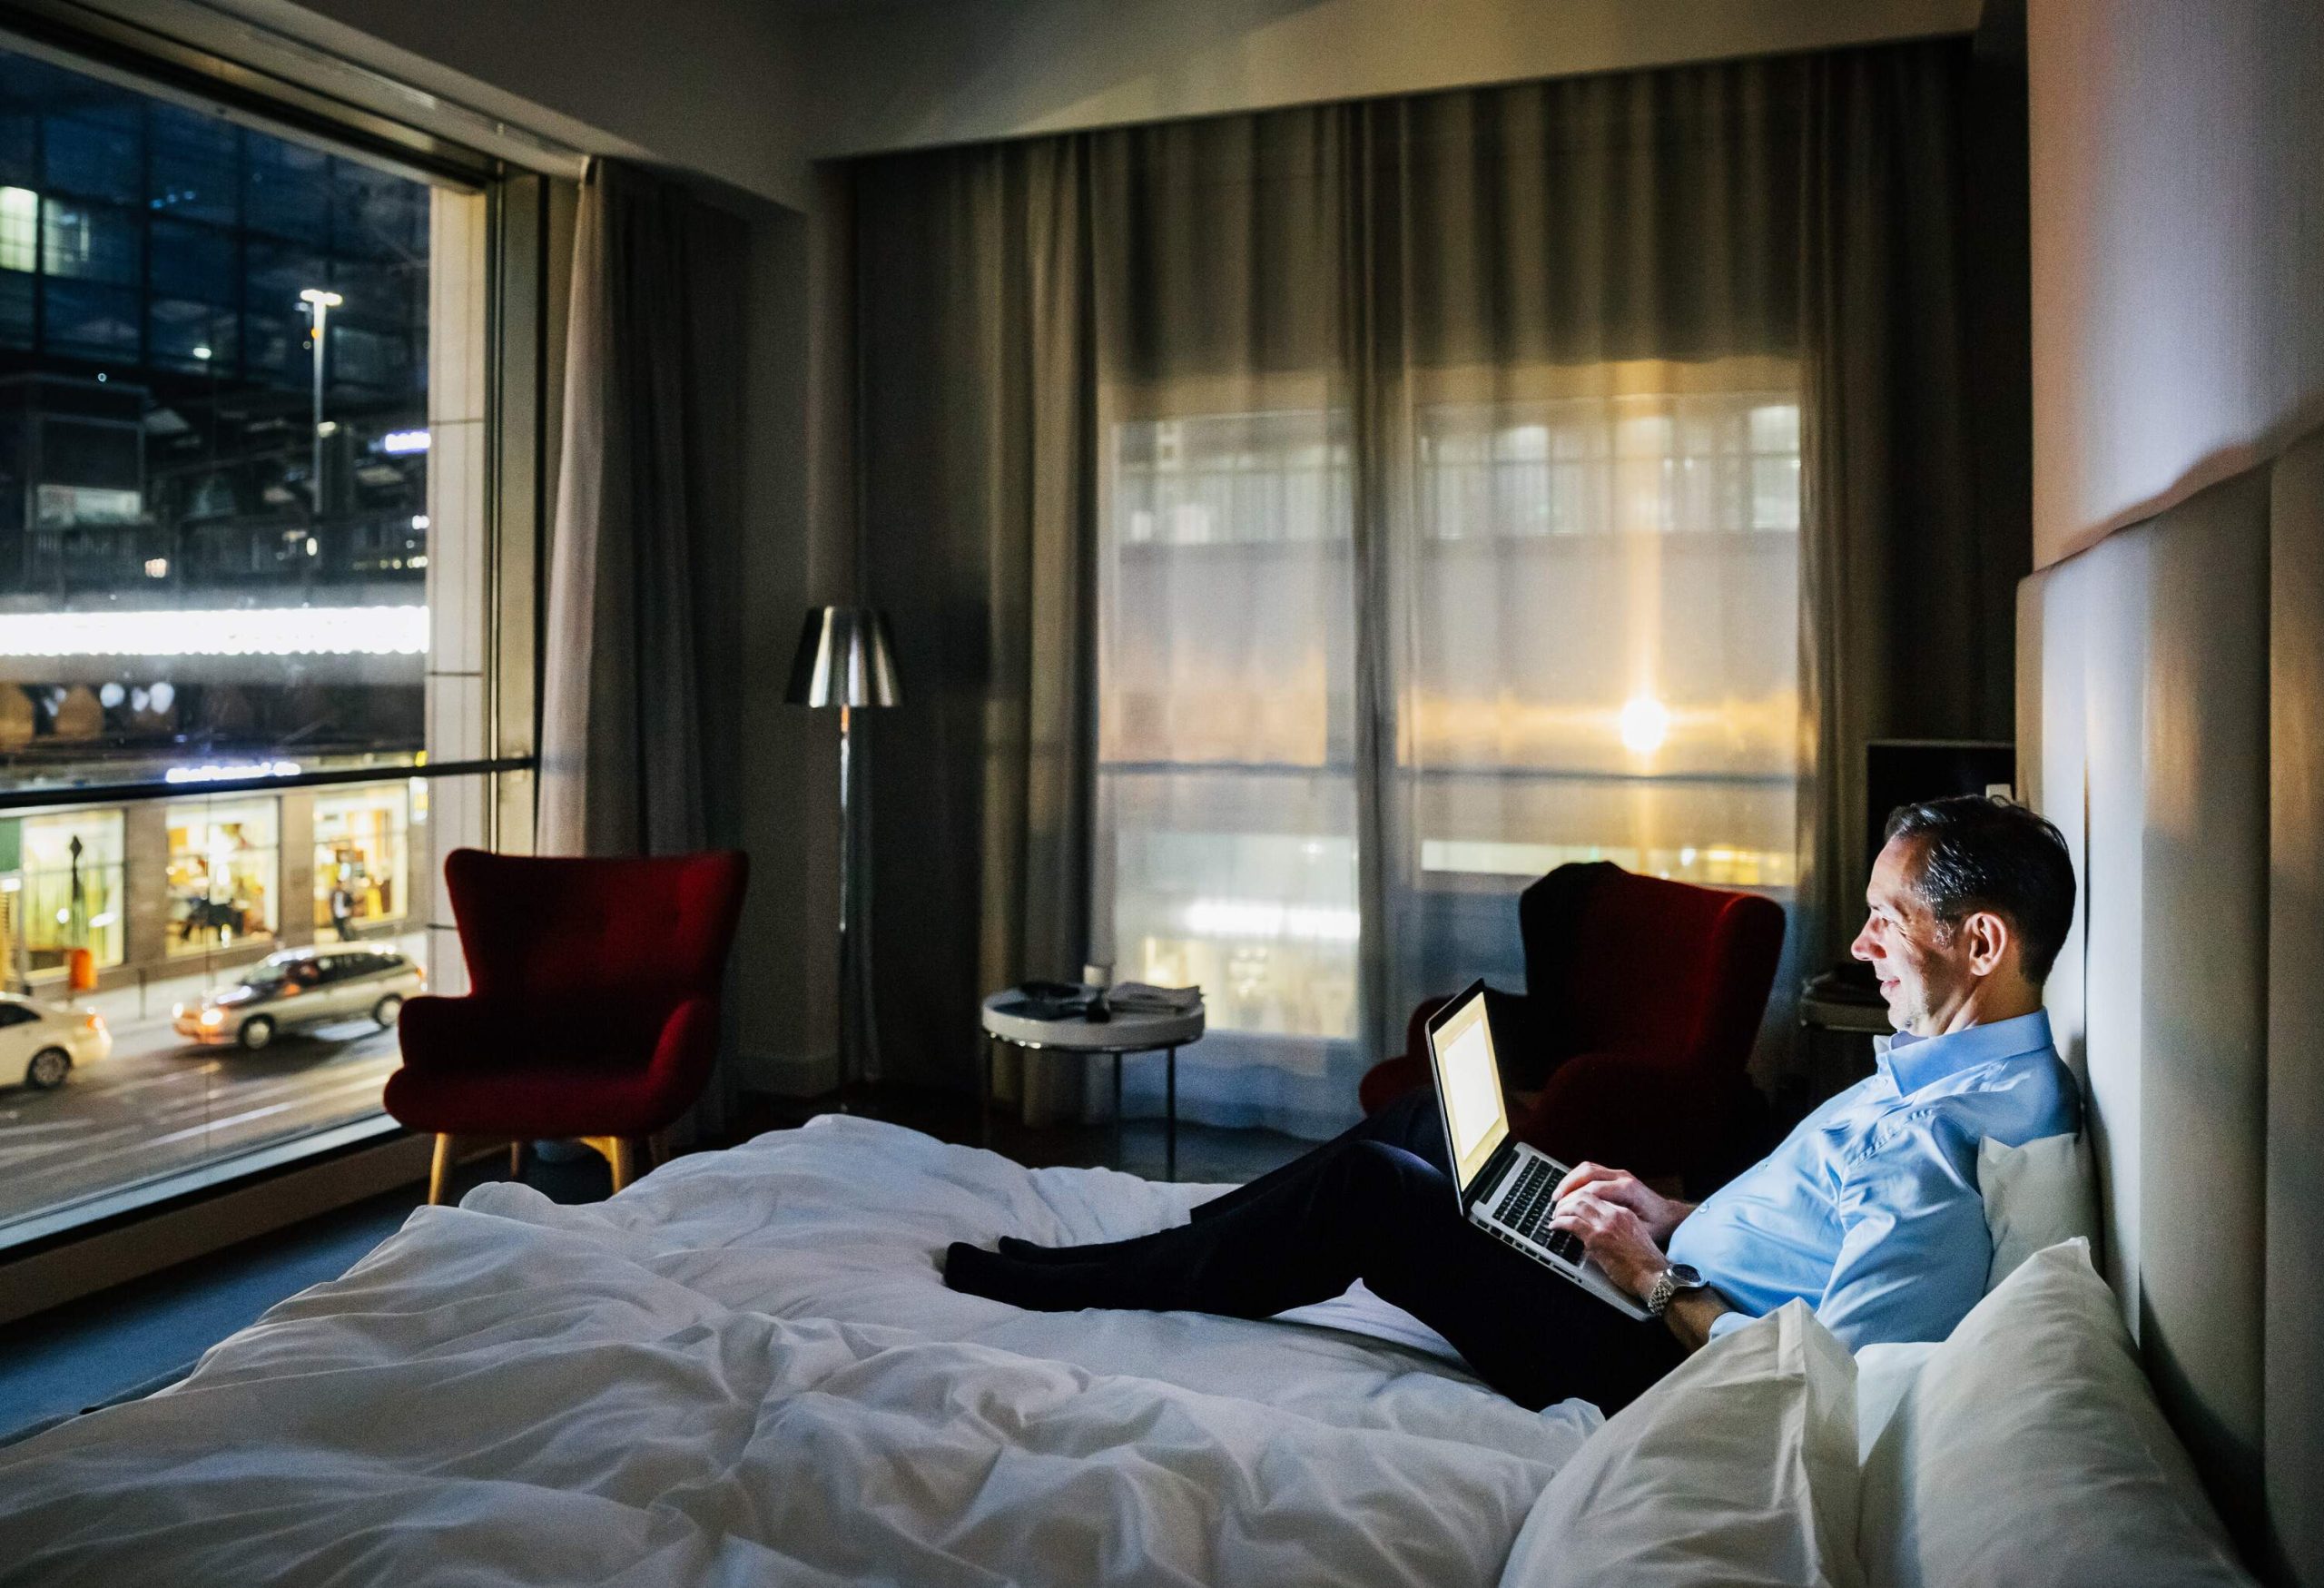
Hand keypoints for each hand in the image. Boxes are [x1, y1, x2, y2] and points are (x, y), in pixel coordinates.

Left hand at [1548, 1190, 1667, 1303]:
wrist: (1654, 1276)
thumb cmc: (1645, 1264)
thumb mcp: (1633, 1237)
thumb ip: (1617, 1229)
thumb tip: (1596, 1232)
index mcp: (1625, 1212)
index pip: (1596, 1195)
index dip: (1579, 1197)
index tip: (1570, 1203)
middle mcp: (1615, 1214)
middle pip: (1584, 1194)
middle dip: (1567, 1199)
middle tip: (1557, 1208)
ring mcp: (1606, 1224)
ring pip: (1576, 1204)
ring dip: (1561, 1209)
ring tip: (1555, 1216)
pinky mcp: (1598, 1238)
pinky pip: (1572, 1223)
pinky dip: (1560, 1222)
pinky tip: (1555, 1227)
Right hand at [1551, 1161, 1690, 1244]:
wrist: (1670, 1216)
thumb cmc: (1657, 1226)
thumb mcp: (1638, 1232)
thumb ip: (1616, 1229)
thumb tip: (1590, 1231)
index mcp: (1628, 1190)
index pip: (1593, 1189)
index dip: (1573, 1201)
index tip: (1561, 1213)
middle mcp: (1623, 1177)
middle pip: (1587, 1174)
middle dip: (1567, 1187)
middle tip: (1555, 1203)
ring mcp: (1619, 1174)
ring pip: (1587, 1168)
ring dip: (1570, 1180)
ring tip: (1558, 1196)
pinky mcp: (1616, 1176)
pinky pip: (1592, 1171)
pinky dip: (1577, 1179)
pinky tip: (1569, 1190)